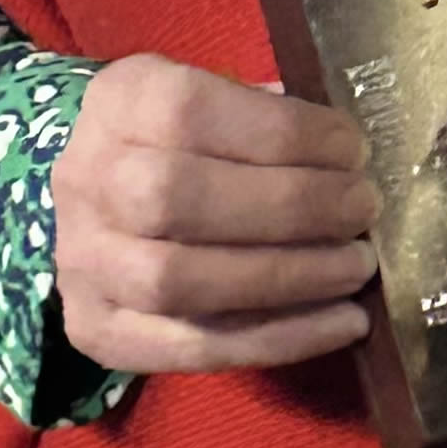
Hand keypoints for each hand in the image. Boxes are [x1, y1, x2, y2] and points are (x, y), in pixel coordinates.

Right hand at [51, 55, 379, 375]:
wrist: (97, 204)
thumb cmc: (180, 144)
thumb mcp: (210, 99)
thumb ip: (265, 117)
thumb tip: (347, 156)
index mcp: (119, 103)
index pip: (190, 112)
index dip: (283, 133)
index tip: (352, 149)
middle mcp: (87, 180)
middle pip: (175, 199)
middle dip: (288, 206)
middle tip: (361, 209)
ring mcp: (85, 264)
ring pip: (179, 282)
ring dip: (287, 277)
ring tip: (357, 266)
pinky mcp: (99, 333)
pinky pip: (192, 347)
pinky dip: (279, 339)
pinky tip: (343, 323)